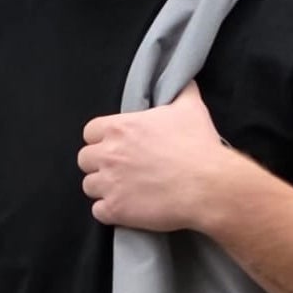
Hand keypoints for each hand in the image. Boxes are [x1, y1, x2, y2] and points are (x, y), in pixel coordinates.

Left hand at [78, 80, 238, 232]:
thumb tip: (184, 80)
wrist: (208, 186)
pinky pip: (98, 212)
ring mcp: (110, 184)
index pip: (90, 131)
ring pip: (89, 186)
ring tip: (124, 190)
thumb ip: (180, 92)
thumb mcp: (190, 108)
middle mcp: (108, 154)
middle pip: (85, 159)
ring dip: (103, 188)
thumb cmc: (198, 146)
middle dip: (99, 164)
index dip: (102, 139)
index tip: (116, 145)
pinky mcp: (116, 210)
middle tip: (120, 169)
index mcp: (119, 128)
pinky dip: (110, 211)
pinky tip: (126, 209)